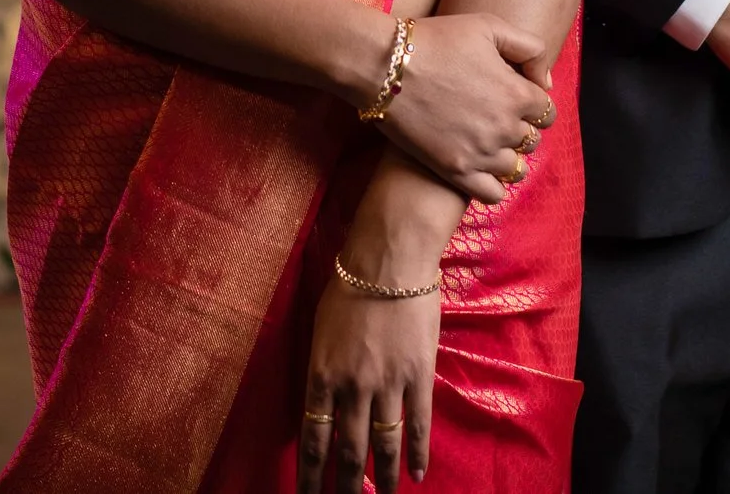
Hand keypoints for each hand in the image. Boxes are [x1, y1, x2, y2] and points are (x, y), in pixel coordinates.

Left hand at [301, 272, 439, 490]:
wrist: (389, 259)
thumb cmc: (348, 286)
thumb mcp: (320, 331)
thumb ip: (322, 371)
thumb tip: (322, 406)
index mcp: (320, 375)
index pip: (313, 438)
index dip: (310, 474)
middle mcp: (351, 387)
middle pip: (347, 451)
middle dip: (345, 488)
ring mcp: (387, 383)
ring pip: (383, 445)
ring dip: (384, 480)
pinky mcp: (418, 375)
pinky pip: (418, 424)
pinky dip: (418, 454)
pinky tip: (418, 475)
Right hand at [372, 13, 551, 203]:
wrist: (385, 65)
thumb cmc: (436, 39)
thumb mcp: (489, 26)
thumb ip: (529, 49)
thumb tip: (545, 82)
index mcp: (516, 93)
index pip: (547, 112)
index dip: (532, 104)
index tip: (513, 97)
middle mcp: (504, 127)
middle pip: (531, 140)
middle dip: (519, 129)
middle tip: (493, 116)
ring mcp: (481, 153)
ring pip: (516, 169)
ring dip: (507, 156)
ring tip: (486, 142)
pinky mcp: (455, 171)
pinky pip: (493, 194)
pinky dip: (493, 185)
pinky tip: (479, 167)